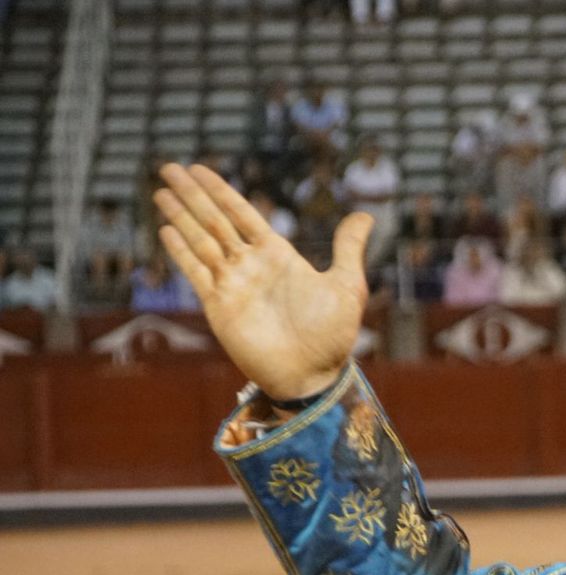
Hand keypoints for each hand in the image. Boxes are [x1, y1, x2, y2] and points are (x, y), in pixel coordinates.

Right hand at [154, 163, 372, 400]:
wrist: (313, 376)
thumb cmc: (332, 335)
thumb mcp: (346, 285)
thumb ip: (348, 248)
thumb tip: (366, 215)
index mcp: (278, 255)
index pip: (242, 213)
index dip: (220, 190)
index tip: (198, 169)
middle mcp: (250, 265)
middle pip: (214, 220)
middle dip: (191, 194)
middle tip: (168, 167)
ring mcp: (232, 284)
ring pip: (200, 240)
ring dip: (180, 216)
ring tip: (160, 192)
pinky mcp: (218, 306)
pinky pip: (195, 271)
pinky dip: (180, 250)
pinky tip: (166, 229)